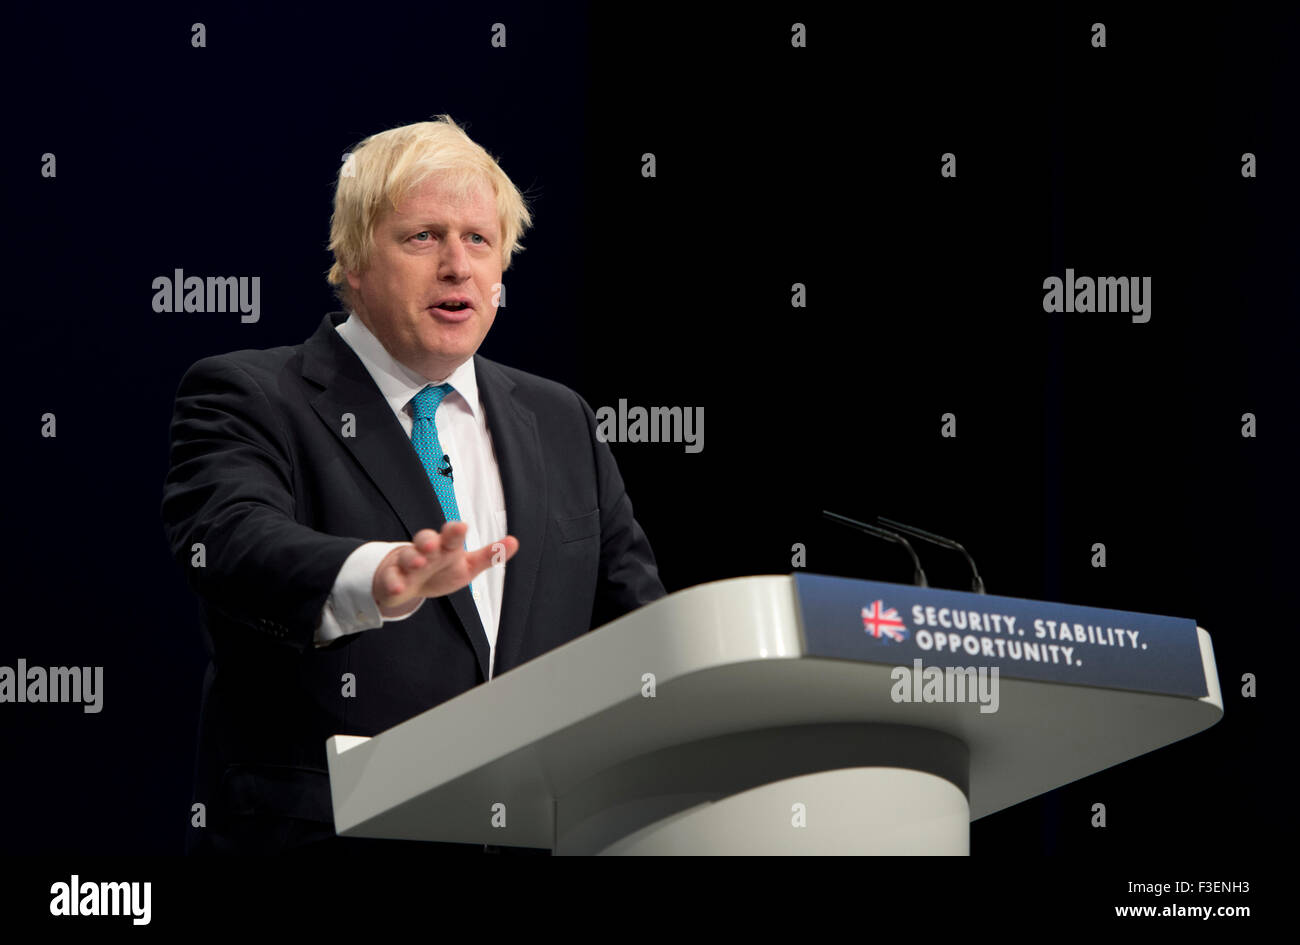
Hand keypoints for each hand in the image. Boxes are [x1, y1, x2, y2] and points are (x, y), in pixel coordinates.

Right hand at [372, 522, 518, 616]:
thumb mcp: (467, 566)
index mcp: (446, 546)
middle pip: (425, 540)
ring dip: (411, 559)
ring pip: (407, 557)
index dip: (454, 531)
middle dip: (428, 540)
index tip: (461, 527)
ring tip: (418, 563)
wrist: (408, 583)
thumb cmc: (441, 570)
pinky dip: (393, 582)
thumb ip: (489, 556)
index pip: (450, 536)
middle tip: (433, 544)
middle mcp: (426, 551)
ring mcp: (406, 564)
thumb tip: (514, 542)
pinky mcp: (392, 578)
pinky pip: (391, 578)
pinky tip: (399, 587)